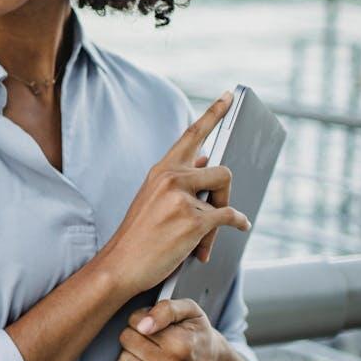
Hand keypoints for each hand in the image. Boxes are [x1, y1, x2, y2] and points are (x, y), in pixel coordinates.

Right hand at [100, 90, 251, 297]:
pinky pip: (229, 217)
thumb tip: (207, 159)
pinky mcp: (193, 219)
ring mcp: (181, 197)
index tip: (229, 96)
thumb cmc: (137, 236)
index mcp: (160, 170)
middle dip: (226, 194)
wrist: (120, 264)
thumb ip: (181, 178)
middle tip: (219, 209)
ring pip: (225, 197)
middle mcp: (170, 177)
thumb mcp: (154, 199)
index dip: (213, 114)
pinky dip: (237, 224)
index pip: (191, 134)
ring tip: (207, 236)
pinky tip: (240, 227)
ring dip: (223, 216)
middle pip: (221, 170)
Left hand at [114, 299, 223, 360]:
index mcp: (182, 344)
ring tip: (146, 352)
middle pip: (126, 340)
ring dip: (129, 353)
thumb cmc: (194, 332)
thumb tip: (142, 325)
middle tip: (150, 338)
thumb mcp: (189, 310)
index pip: (135, 322)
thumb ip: (166, 309)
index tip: (152, 323)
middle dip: (133, 334)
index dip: (140, 318)